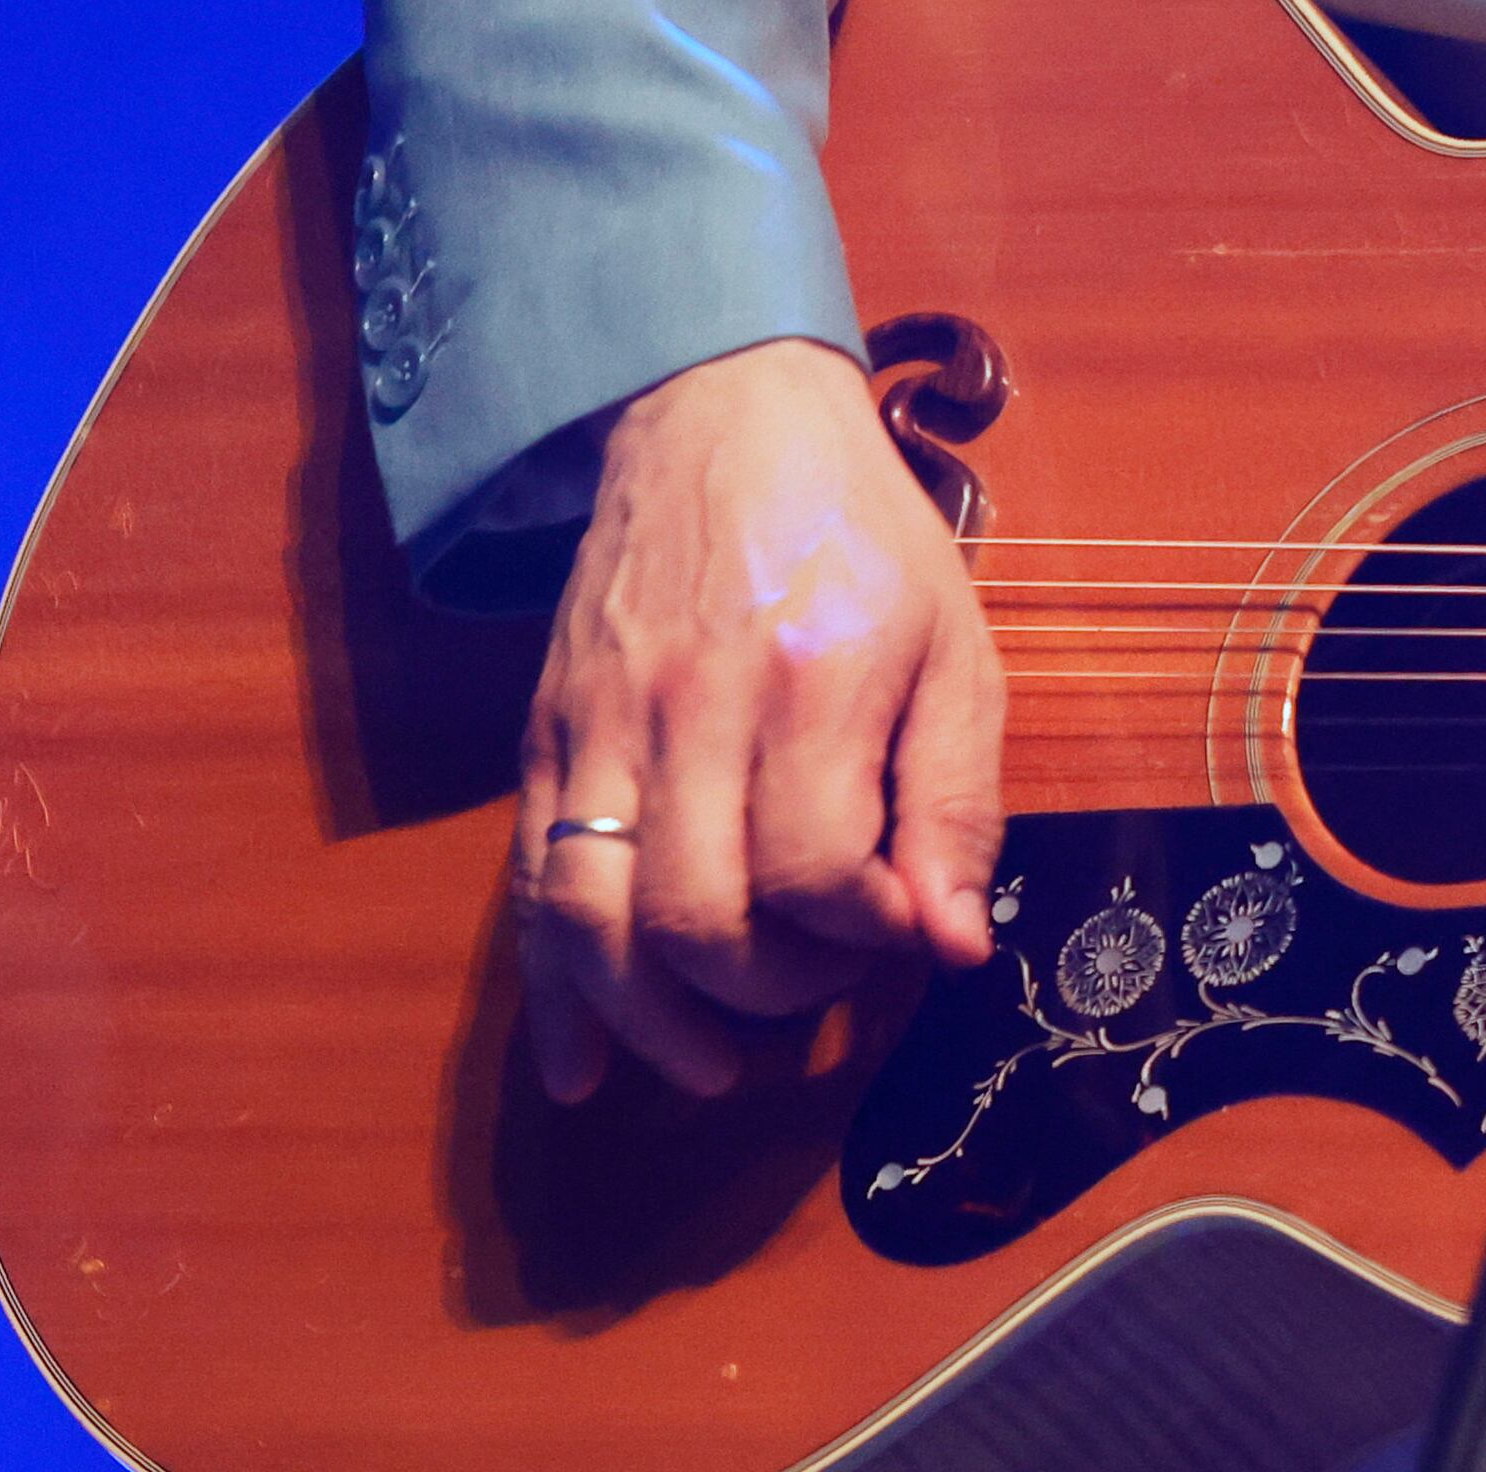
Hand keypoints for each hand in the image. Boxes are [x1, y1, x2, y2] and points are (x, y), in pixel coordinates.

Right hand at [514, 337, 1004, 1100]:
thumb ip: (957, 799)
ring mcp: (599, 726)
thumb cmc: (864, 538)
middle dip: (767, 990)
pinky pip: (528, 890)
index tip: (903, 929)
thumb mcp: (954, 645)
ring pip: (589, 919)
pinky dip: (550, 996)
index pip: (815, 869)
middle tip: (824, 984)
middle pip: (694, 914)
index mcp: (811, 677)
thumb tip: (953, 947)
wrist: (722, 418)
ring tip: (714, 1067)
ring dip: (651, 1022)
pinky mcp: (543, 739)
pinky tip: (583, 1067)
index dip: (863, 934)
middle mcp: (690, 707)